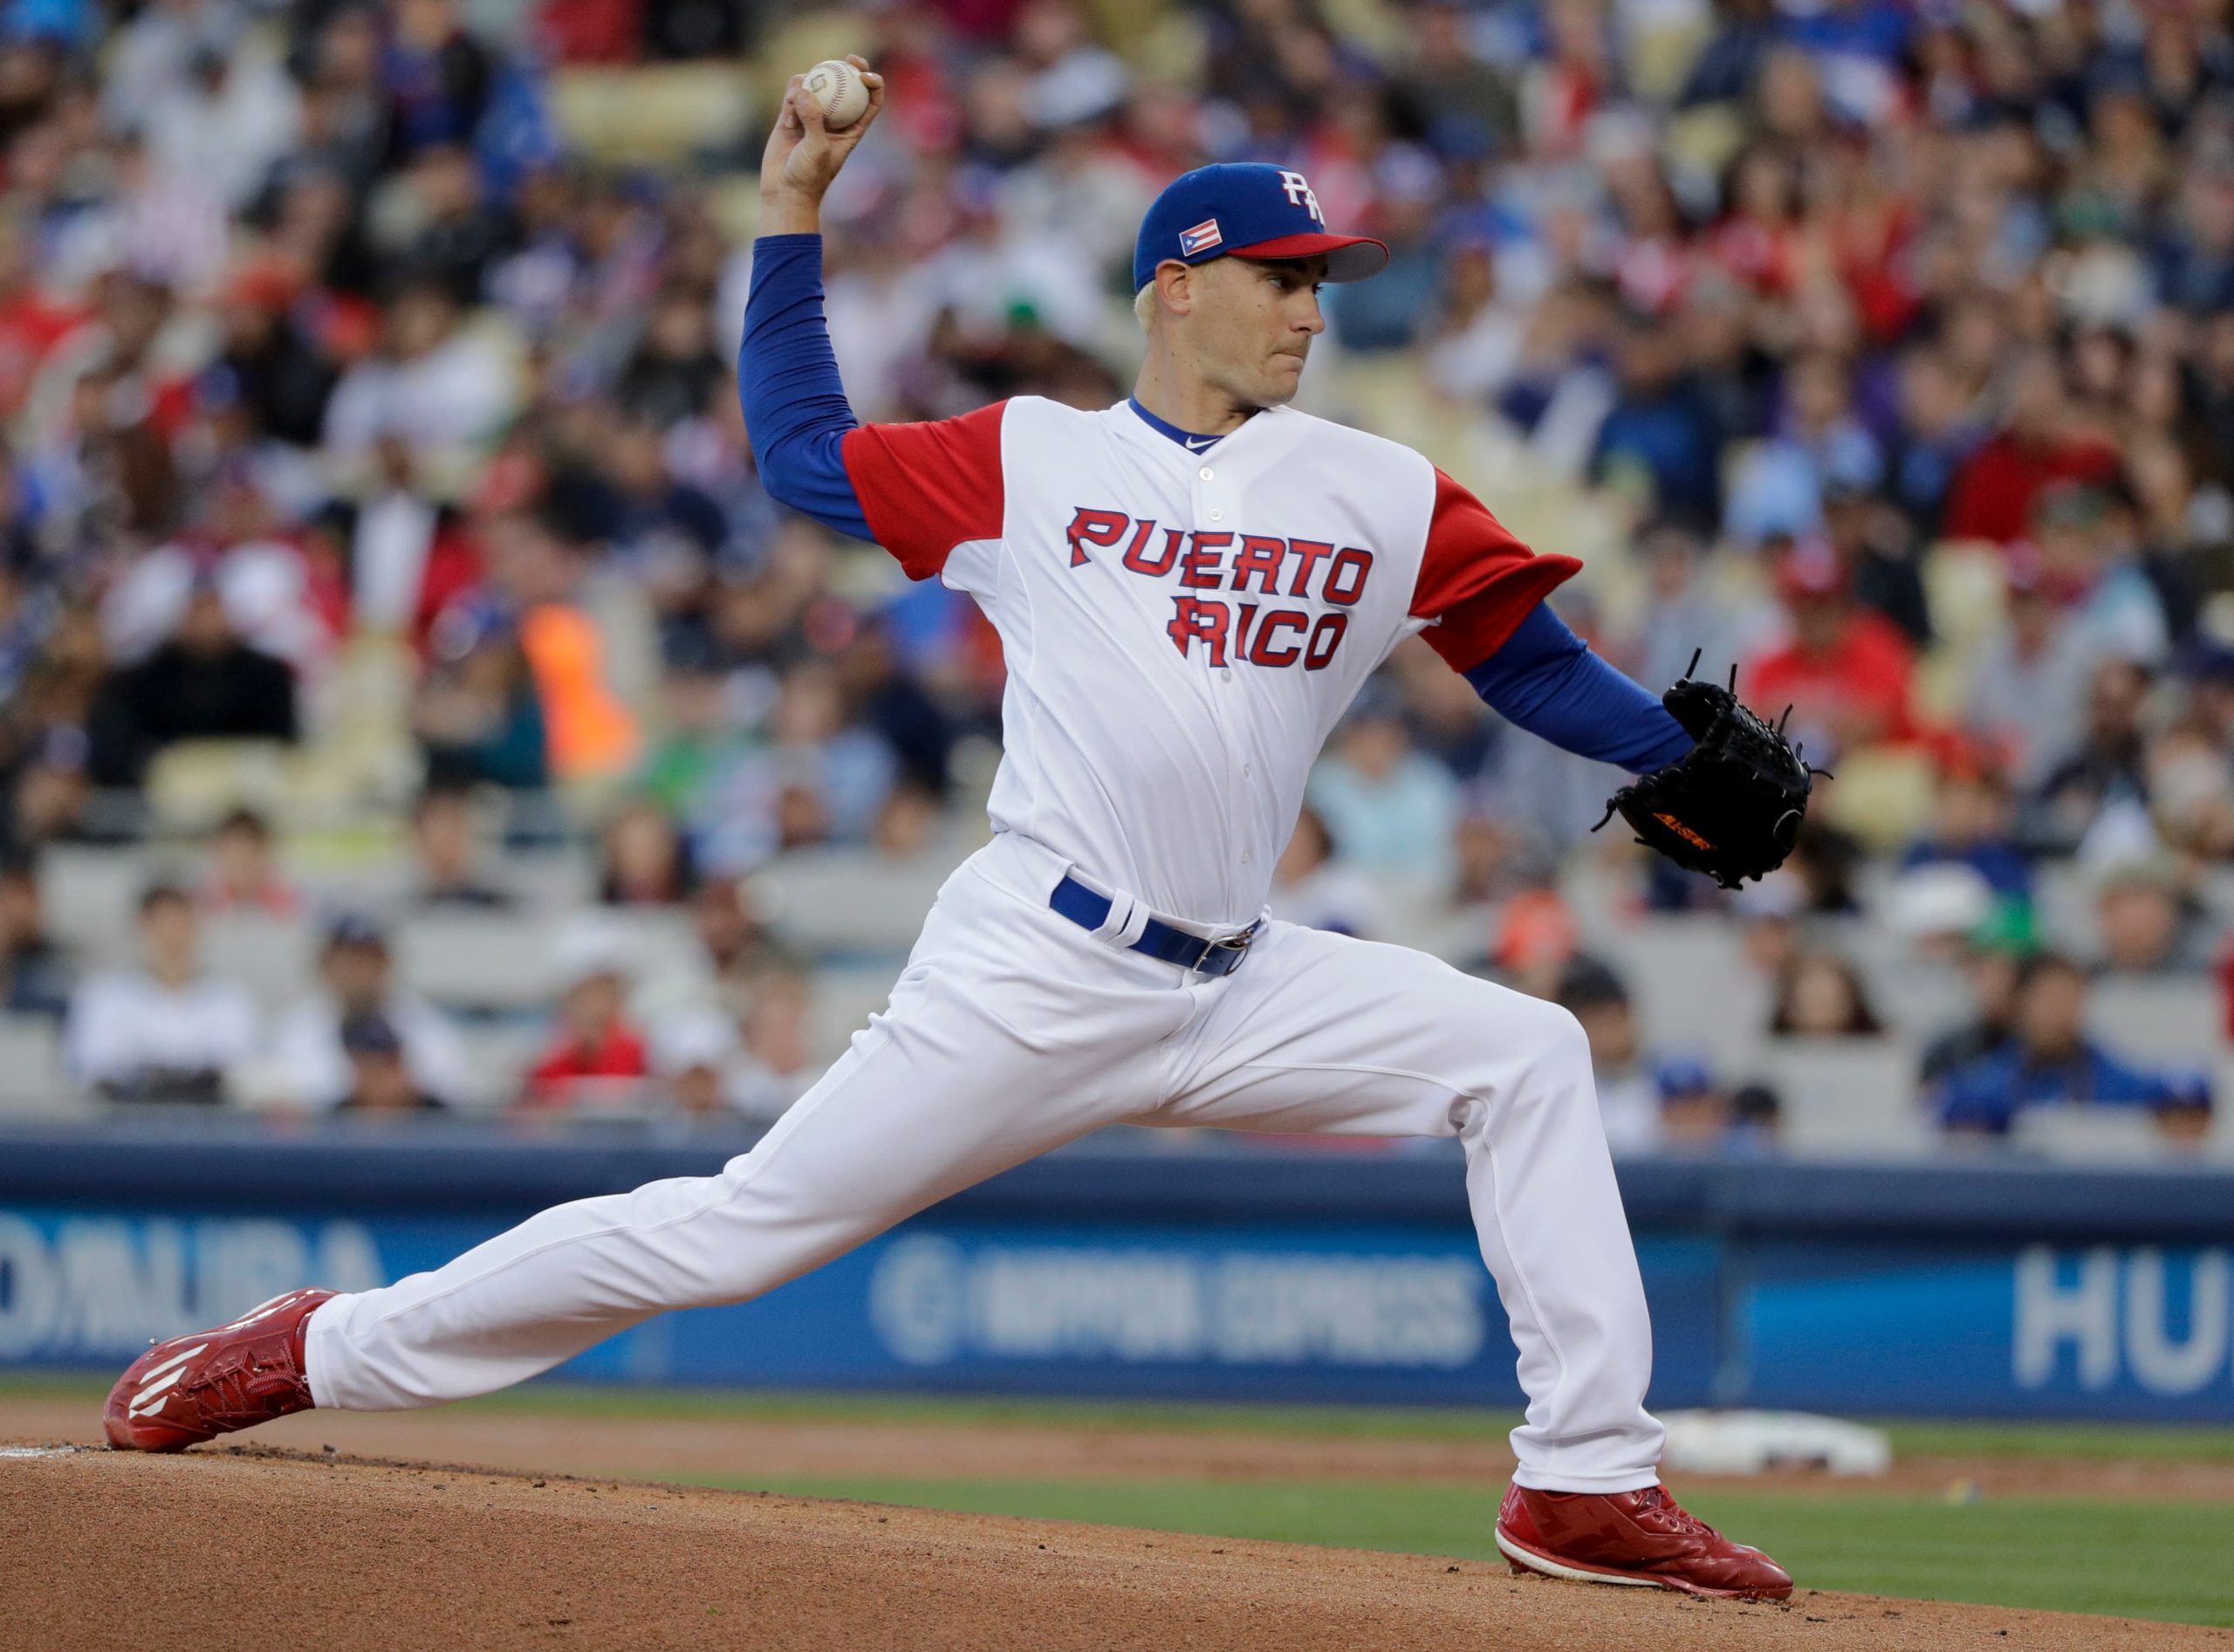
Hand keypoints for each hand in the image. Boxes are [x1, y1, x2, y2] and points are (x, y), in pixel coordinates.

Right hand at [759, 55, 884, 234]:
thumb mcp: (817, 150)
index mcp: (852, 129)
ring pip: (817, 84)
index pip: (870, 101)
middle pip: (846, 84)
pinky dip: (791, 97)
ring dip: (809, 86)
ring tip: (797, 108)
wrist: (784, 191)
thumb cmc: (808, 178)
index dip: (873, 83)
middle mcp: (835, 119)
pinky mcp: (792, 114)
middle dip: (849, 67)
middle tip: (846, 59)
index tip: (865, 74)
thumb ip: (813, 120)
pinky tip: (787, 118)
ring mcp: (812, 114)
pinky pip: (794, 93)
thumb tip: (805, 91)